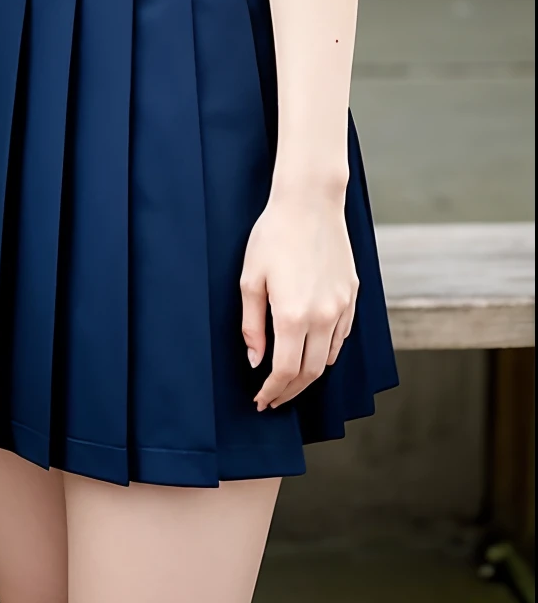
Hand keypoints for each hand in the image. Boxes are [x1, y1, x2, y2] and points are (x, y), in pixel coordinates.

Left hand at [240, 189, 357, 410]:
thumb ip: (252, 324)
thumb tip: (256, 360)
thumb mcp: (250, 278)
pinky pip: (342, 336)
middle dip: (291, 391)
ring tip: (291, 380)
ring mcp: (341, 307)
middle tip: (274, 398)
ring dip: (310, 375)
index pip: (286, 371)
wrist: (310, 203)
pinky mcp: (352, 295)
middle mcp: (323, 316)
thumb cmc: (273, 235)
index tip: (261, 400)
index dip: (273, 390)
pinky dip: (327, 351)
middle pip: (310, 372)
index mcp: (294, 315)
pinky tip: (313, 351)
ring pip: (329, 357)